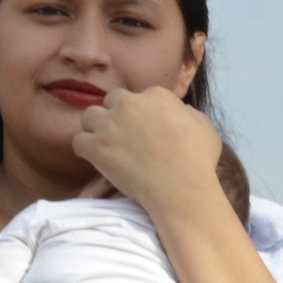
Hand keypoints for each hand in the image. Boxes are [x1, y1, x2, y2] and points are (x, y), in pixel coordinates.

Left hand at [72, 87, 222, 218]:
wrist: (181, 187)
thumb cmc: (198, 160)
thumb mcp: (205, 127)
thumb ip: (190, 114)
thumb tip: (184, 111)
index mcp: (157, 95)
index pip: (140, 95)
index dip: (140, 112)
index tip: (143, 128)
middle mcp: (130, 103)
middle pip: (112, 100)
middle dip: (115, 114)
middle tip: (121, 135)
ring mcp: (111, 124)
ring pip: (89, 115)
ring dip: (95, 128)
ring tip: (105, 145)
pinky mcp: (96, 147)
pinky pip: (77, 141)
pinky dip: (84, 149)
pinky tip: (95, 158)